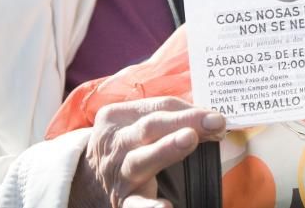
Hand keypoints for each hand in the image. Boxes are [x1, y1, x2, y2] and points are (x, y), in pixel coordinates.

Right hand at [69, 97, 225, 207]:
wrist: (86, 183)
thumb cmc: (125, 146)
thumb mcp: (135, 125)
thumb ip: (169, 118)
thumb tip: (213, 122)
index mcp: (118, 116)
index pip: (159, 106)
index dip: (191, 110)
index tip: (217, 117)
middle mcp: (116, 142)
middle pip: (151, 127)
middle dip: (185, 121)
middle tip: (213, 122)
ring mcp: (118, 172)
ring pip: (141, 159)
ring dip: (166, 149)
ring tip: (189, 140)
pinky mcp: (122, 200)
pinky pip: (134, 205)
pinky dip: (149, 207)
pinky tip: (165, 207)